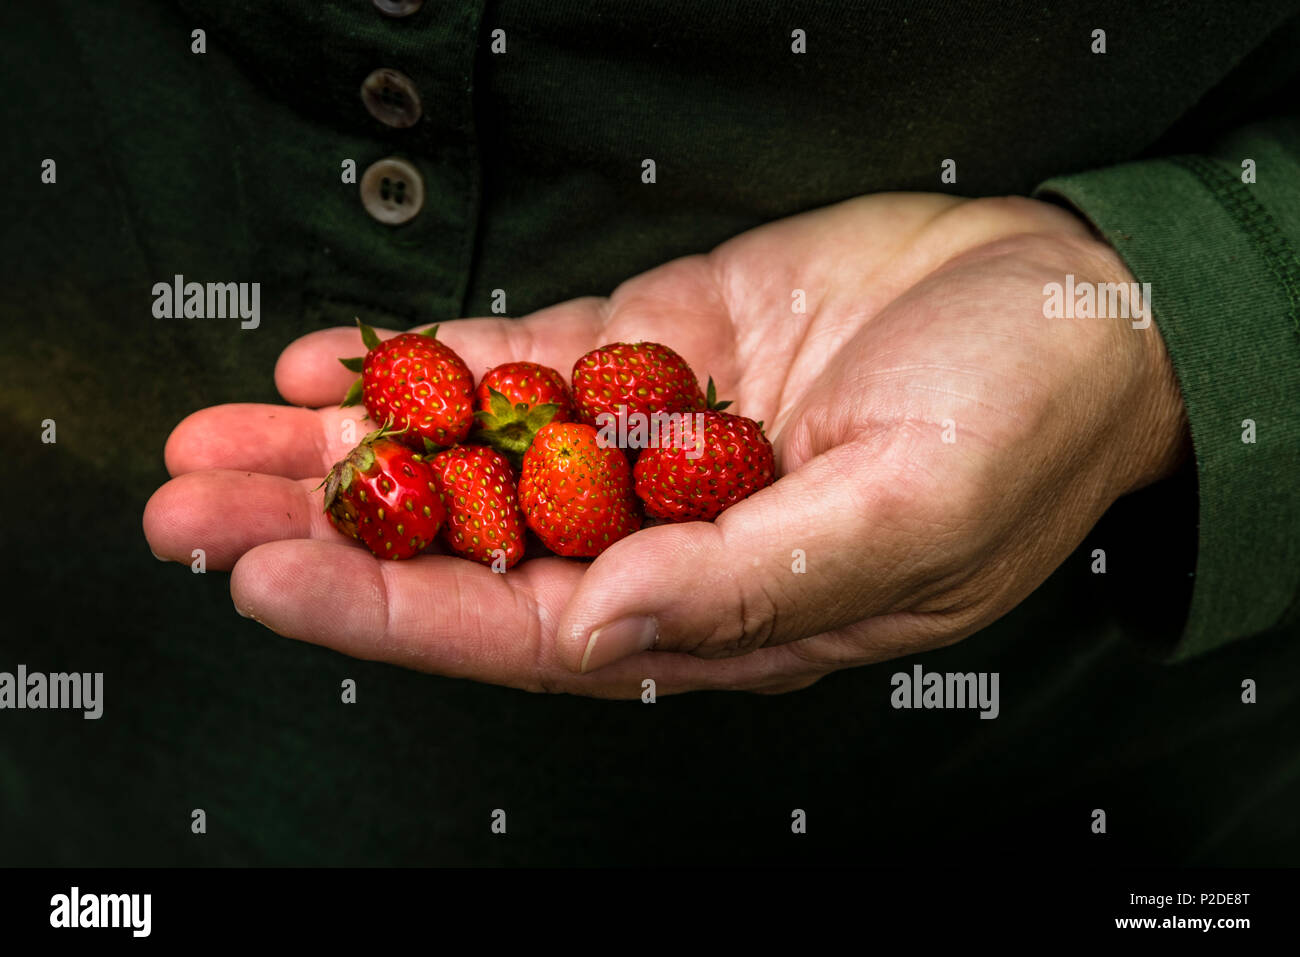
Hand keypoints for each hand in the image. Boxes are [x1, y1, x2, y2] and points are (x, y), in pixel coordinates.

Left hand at [143, 193, 1188, 696]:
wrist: (1067, 308)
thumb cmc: (1019, 433)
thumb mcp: (906, 522)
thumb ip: (750, 584)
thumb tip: (600, 626)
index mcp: (718, 613)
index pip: (525, 632)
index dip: (391, 613)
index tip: (266, 581)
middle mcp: (662, 535)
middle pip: (465, 548)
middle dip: (325, 530)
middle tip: (189, 501)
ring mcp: (650, 436)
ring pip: (470, 452)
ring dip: (345, 446)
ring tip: (220, 435)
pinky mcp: (657, 346)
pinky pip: (520, 361)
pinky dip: (427, 361)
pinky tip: (336, 362)